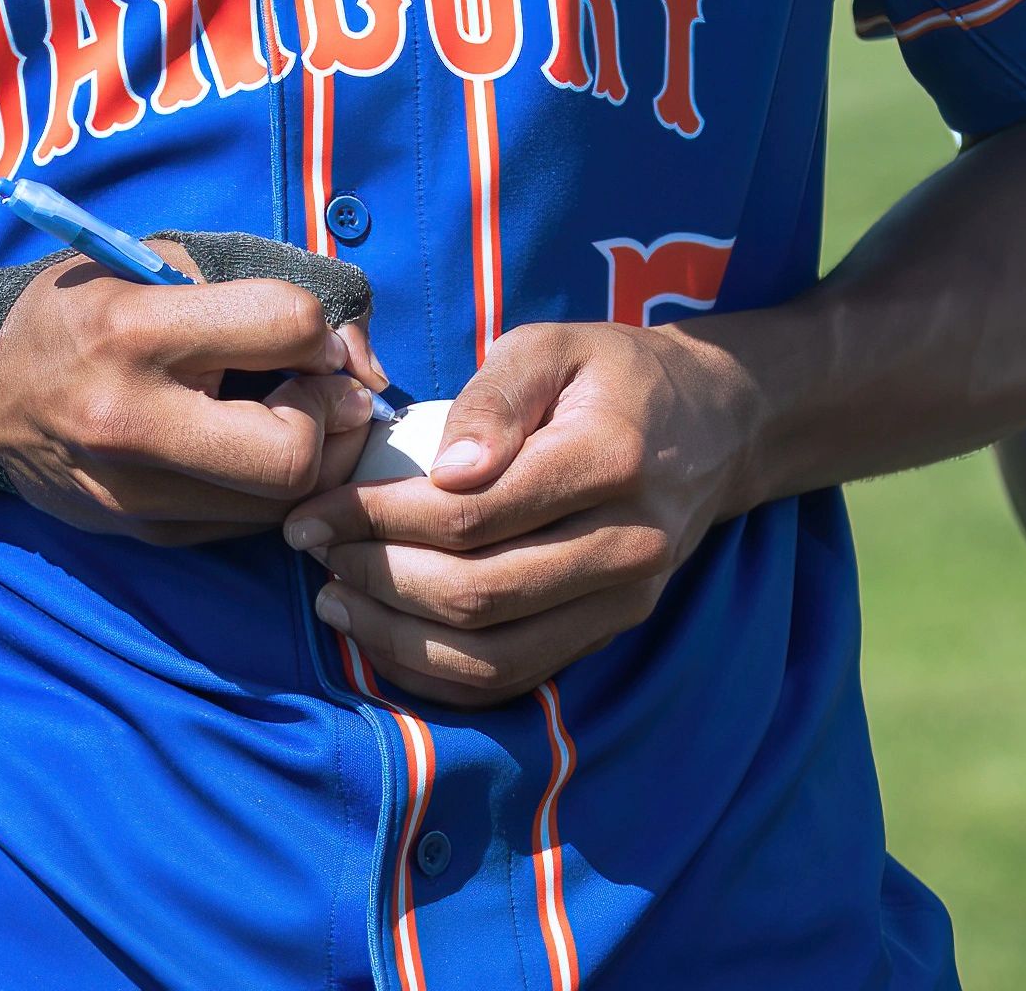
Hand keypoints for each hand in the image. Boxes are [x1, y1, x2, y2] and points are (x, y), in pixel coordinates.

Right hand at [0, 242, 388, 545]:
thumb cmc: (85, 312)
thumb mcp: (157, 264)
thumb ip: (265, 290)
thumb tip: (360, 362)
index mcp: (134, 332)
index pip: (285, 328)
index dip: (320, 332)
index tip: (310, 339)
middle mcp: (131, 423)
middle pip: (293, 454)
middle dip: (331, 420)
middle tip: (323, 395)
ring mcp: (135, 493)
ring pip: (282, 502)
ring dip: (315, 458)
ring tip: (295, 418)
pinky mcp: (145, 534)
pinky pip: (249, 524)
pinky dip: (271, 488)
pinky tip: (252, 450)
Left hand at [283, 320, 756, 707]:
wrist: (713, 426)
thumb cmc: (611, 376)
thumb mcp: (552, 346)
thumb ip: (495, 397)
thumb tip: (444, 469)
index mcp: (609, 460)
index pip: (471, 514)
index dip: (375, 520)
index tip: (313, 512)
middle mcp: (627, 545)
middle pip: (476, 594)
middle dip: (375, 579)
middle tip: (315, 552)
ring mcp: (625, 602)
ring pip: (492, 657)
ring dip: (396, 639)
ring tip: (335, 600)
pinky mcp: (611, 633)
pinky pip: (513, 680)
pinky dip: (437, 674)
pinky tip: (385, 638)